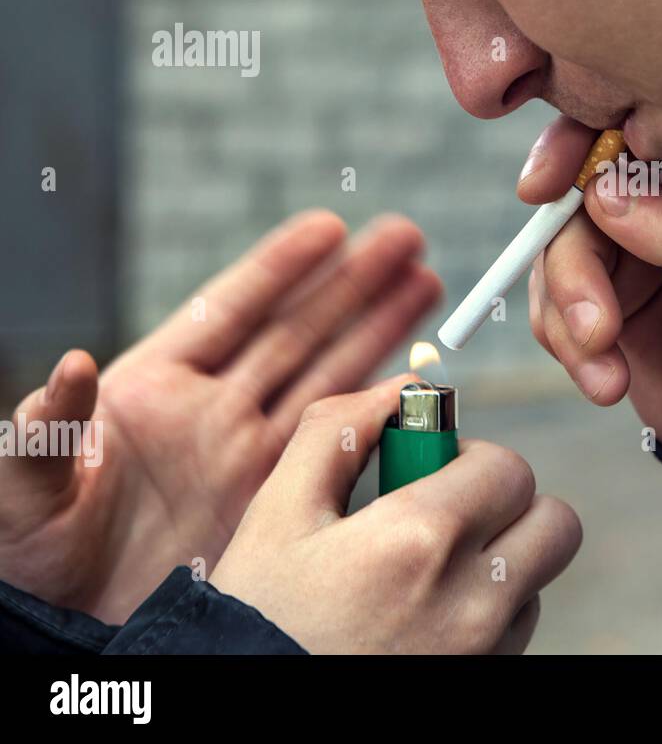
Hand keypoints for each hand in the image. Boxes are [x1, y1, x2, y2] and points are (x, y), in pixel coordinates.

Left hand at [0, 211, 440, 623]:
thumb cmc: (27, 554)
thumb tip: (72, 366)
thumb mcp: (23, 486)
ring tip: (425, 283)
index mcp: (151, 388)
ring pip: (331, 376)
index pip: (230, 311)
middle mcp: (211, 411)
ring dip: (380, 330)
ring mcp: (247, 455)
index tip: (331, 227)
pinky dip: (380, 408)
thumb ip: (49, 424)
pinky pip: (340, 444)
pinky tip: (413, 377)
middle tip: (405, 240)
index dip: (281, 267)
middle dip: (353, 283)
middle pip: (297, 331)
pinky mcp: (274, 501)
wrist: (64, 631)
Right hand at [209, 377, 580, 653]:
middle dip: (504, 505)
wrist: (252, 701)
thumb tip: (407, 386)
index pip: (509, 469)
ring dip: (499, 560)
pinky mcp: (488, 681)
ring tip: (424, 572)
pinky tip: (426, 613)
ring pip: (538, 577)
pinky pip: (518, 629)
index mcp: (420, 541)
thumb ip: (341, 429)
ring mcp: (485, 654)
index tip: (430, 473)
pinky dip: (488, 610)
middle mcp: (471, 603)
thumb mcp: (278, 512)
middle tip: (443, 514)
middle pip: (553, 523)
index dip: (471, 460)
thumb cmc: (259, 614)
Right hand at [521, 117, 661, 467]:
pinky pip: (555, 301)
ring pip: (560, 251)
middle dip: (575, 267)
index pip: (643, 131)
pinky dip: (566, 345)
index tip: (543, 187)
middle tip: (595, 332)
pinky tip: (606, 383)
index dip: (581, 146)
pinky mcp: (610, 299)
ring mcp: (639, 251)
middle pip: (583, 195)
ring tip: (607, 375)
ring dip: (567, 317)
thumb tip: (606, 188)